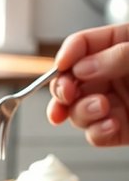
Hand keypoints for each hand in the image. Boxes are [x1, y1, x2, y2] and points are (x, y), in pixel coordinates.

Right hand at [46, 23, 128, 146]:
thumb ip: (114, 57)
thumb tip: (80, 69)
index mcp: (116, 47)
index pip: (80, 46)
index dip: (67, 55)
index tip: (63, 65)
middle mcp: (110, 76)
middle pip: (68, 82)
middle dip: (62, 90)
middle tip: (67, 94)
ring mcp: (113, 104)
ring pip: (76, 111)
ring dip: (81, 112)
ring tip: (101, 108)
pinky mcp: (119, 130)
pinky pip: (95, 135)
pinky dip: (98, 132)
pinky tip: (111, 125)